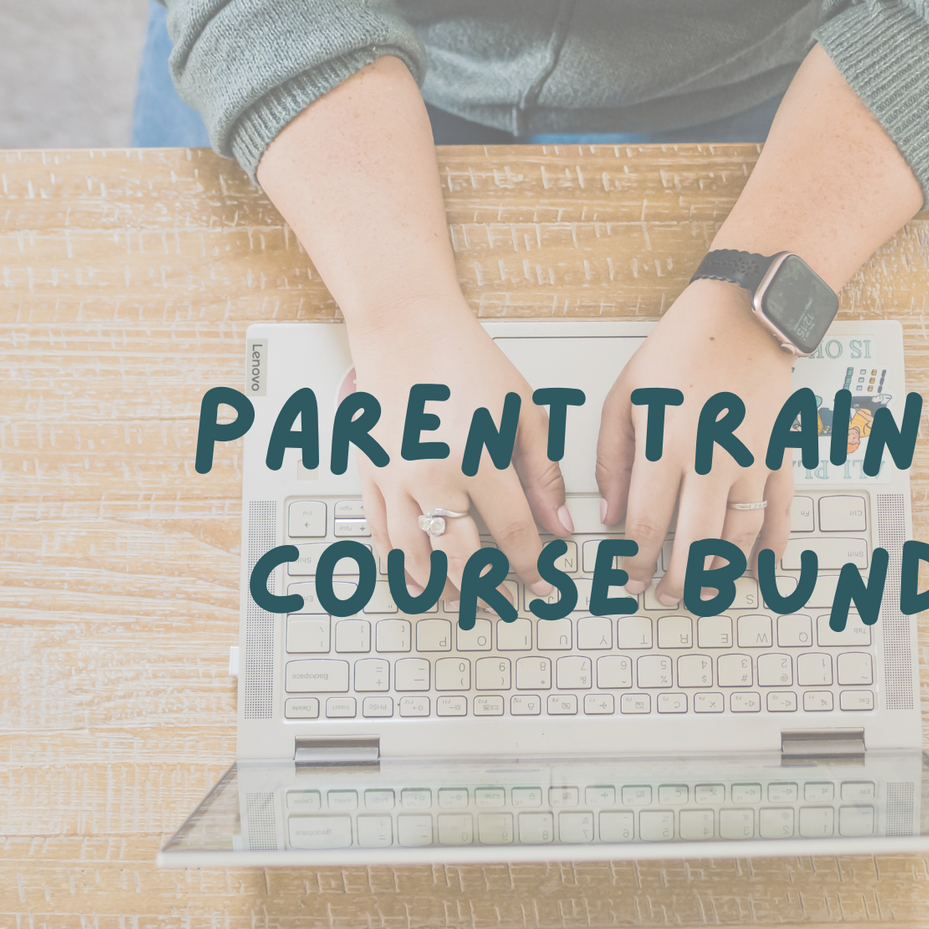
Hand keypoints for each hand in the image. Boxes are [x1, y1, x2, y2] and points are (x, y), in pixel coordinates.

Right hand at [352, 306, 571, 599]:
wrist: (404, 326)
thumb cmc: (464, 359)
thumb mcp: (522, 410)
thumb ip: (543, 473)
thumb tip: (559, 524)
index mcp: (476, 457)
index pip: (511, 534)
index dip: (532, 567)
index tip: (543, 582)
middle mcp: (431, 475)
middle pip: (461, 558)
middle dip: (486, 588)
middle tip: (502, 602)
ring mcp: (394, 478)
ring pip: (416, 557)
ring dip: (441, 587)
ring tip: (462, 599)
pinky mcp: (370, 474)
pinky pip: (381, 535)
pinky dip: (399, 564)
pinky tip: (416, 577)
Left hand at [596, 278, 794, 603]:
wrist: (742, 317)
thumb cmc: (680, 351)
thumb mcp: (625, 396)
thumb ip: (613, 459)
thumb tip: (611, 513)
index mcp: (667, 444)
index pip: (649, 525)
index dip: (638, 563)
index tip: (631, 581)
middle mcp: (712, 458)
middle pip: (695, 542)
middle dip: (679, 580)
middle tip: (667, 597)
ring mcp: (752, 460)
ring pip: (739, 535)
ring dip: (720, 570)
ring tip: (704, 588)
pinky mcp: (780, 455)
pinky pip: (780, 512)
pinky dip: (773, 547)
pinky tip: (762, 568)